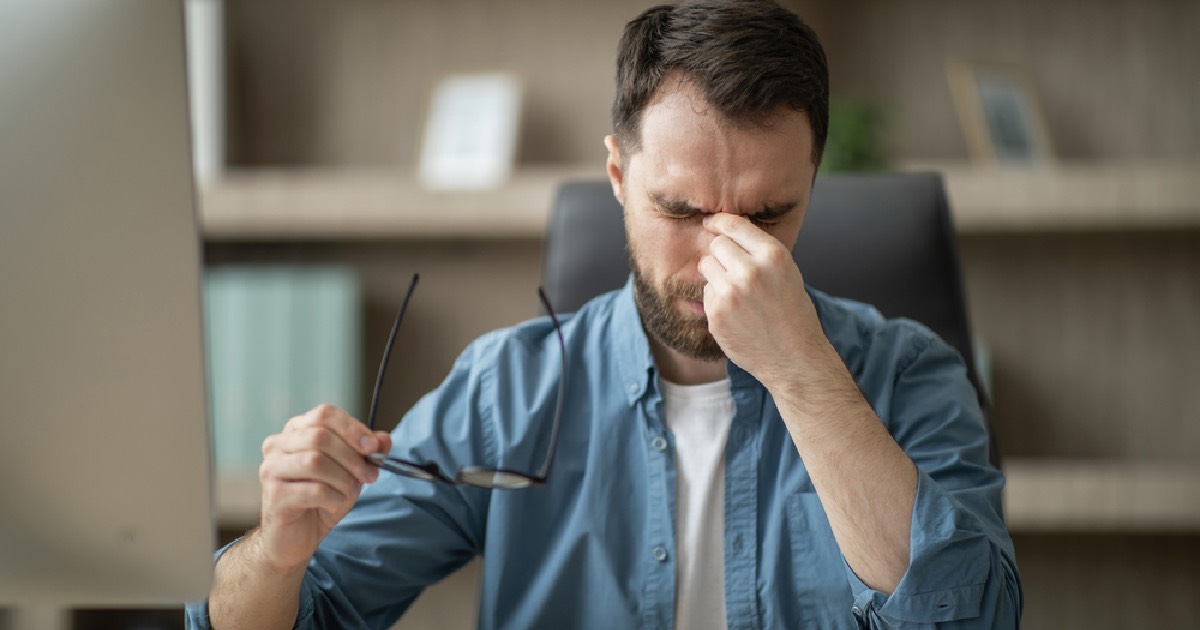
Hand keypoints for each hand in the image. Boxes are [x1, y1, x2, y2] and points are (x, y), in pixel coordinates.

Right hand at [256, 404, 391, 570]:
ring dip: (343, 479)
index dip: (352, 428)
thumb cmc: (321, 500)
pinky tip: (334, 506)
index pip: (324, 414)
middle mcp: (278, 445)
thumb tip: (383, 440)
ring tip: (349, 492)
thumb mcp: (350, 472)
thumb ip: (366, 452)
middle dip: (353, 457)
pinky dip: (334, 498)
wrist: (296, 538)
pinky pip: (313, 490)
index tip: (373, 447)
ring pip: (315, 461)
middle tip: (369, 475)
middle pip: (320, 436)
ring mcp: (271, 469)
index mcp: (296, 431)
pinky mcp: (274, 495)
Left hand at [698, 213, 832, 388]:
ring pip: (706, 266)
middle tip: (735, 270)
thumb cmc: (793, 313)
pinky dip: (716, 299)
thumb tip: (727, 229)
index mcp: (773, 256)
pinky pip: (706, 292)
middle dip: (722, 253)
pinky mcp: (716, 313)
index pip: (735, 225)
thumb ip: (759, 251)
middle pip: (717, 244)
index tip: (711, 222)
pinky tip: (736, 313)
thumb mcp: (786, 272)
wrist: (794, 357)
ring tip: (737, 293)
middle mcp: (750, 271)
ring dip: (716, 275)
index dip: (719, 221)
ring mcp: (730, 293)